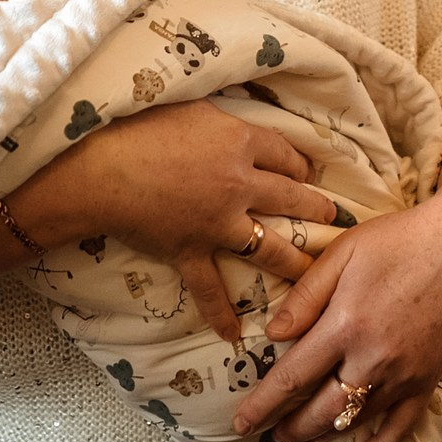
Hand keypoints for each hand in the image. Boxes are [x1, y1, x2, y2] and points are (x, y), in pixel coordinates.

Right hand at [18, 101, 336, 341]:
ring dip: (294, 261)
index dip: (300, 163)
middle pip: (290, 198)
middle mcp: (240, 185)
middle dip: (316, 208)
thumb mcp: (194, 107)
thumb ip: (223, 119)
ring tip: (315, 273)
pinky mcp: (191, 251)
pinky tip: (235, 334)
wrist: (104, 168)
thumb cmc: (143, 128)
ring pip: (268, 246)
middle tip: (336, 218)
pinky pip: (210, 288)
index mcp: (242, 144)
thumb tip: (240, 121)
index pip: (285, 154)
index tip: (310, 171)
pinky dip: (220, 313)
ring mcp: (218, 224)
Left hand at [231, 175, 441, 441]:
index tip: (242, 421)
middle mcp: (372, 359)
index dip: (263, 403)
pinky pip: (402, 424)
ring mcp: (402, 374)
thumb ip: (306, 295)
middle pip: (320, 408)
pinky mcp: (428, 379)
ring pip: (354, 418)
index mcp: (345, 326)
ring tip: (302, 435)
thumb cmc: (400, 241)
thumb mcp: (343, 253)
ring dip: (323, 432)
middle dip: (289, 425)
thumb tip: (274, 334)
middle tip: (270, 430)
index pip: (292, 377)